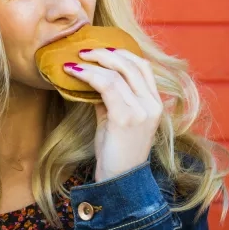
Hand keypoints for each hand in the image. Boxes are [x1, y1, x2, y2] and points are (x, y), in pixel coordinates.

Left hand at [65, 47, 161, 182]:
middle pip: (132, 63)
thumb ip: (110, 98)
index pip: (142, 66)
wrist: (119, 180)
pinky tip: (73, 72)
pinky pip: (106, 86)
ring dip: (93, 62)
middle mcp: (153, 104)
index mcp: (155, 103)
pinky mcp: (126, 118)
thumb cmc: (115, 151)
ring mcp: (142, 111)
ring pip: (117, 73)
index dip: (121, 52)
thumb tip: (92, 78)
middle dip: (106, 53)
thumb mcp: (115, 119)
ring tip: (74, 60)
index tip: (99, 49)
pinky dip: (88, 75)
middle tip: (83, 50)